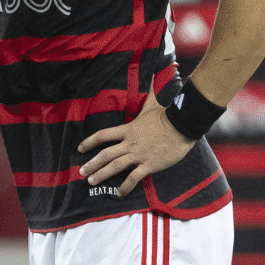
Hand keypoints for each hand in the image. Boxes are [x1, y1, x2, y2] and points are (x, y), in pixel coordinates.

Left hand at [77, 96, 198, 196]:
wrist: (184, 127)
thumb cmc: (168, 116)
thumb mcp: (153, 103)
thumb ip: (149, 90)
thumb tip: (152, 71)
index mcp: (127, 129)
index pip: (103, 135)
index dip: (89, 142)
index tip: (80, 148)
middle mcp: (129, 143)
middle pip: (105, 154)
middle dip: (91, 164)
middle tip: (81, 172)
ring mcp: (138, 155)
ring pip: (115, 167)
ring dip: (102, 175)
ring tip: (91, 181)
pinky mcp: (150, 165)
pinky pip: (134, 178)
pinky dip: (125, 186)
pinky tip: (118, 193)